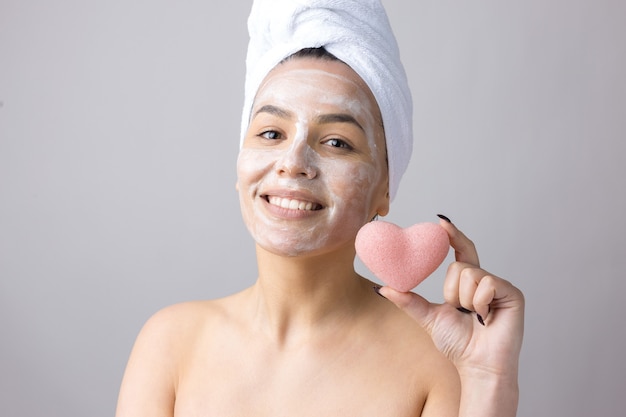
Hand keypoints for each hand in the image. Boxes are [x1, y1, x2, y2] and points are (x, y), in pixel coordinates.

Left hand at [379, 217, 524, 379]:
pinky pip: (487, 283)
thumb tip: (382, 287)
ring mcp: (500, 286)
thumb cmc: (458, 344)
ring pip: (470, 274)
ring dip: (464, 300)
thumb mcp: (428, 317)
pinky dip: (479, 303)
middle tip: (460, 312)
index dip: (453, 236)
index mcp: (468, 283)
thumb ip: (408, 300)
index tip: (440, 222)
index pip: (461, 251)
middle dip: (452, 292)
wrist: (477, 365)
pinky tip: (485, 318)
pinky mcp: (512, 293)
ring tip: (473, 316)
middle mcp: (485, 280)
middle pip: (459, 265)